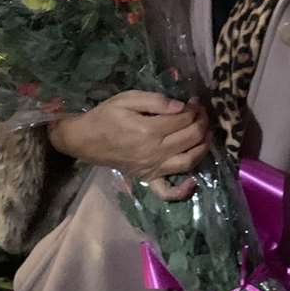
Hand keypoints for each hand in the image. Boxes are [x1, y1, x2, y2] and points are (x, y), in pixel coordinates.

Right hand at [46, 91, 209, 200]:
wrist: (84, 139)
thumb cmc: (105, 116)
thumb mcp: (127, 99)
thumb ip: (156, 100)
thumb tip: (181, 106)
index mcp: (148, 130)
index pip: (184, 119)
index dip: (194, 108)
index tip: (195, 101)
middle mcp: (154, 152)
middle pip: (190, 137)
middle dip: (202, 122)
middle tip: (202, 113)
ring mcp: (152, 168)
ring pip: (188, 161)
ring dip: (203, 147)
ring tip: (206, 133)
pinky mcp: (147, 179)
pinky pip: (167, 191)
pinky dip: (182, 190)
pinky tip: (194, 180)